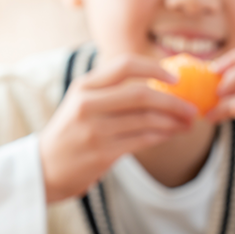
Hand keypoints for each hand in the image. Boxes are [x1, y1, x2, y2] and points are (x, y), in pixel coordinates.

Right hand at [39, 55, 197, 203]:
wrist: (43, 168)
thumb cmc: (70, 133)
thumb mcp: (81, 103)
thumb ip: (110, 91)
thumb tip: (158, 84)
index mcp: (84, 86)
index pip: (125, 65)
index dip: (154, 68)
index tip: (176, 78)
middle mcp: (87, 104)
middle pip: (141, 94)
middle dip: (173, 101)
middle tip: (191, 108)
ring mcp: (94, 130)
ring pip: (146, 120)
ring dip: (173, 122)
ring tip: (187, 124)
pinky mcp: (101, 153)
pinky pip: (142, 141)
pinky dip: (162, 136)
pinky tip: (171, 135)